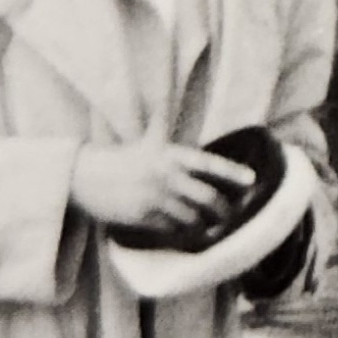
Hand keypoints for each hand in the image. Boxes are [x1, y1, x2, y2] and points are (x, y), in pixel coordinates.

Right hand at [69, 140, 253, 234]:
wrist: (86, 178)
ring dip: (204, 224)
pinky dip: (183, 232)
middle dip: (222, 209)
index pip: (207, 163)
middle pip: (205, 196)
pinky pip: (171, 229)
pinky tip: (189, 234)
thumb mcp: (146, 141)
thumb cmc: (122, 159)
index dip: (231, 172)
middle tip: (231, 216)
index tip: (252, 179)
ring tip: (214, 228)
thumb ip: (160, 124)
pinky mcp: (142, 217)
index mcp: (169, 155)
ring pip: (191, 216)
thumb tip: (163, 103)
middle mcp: (164, 176)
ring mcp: (153, 198)